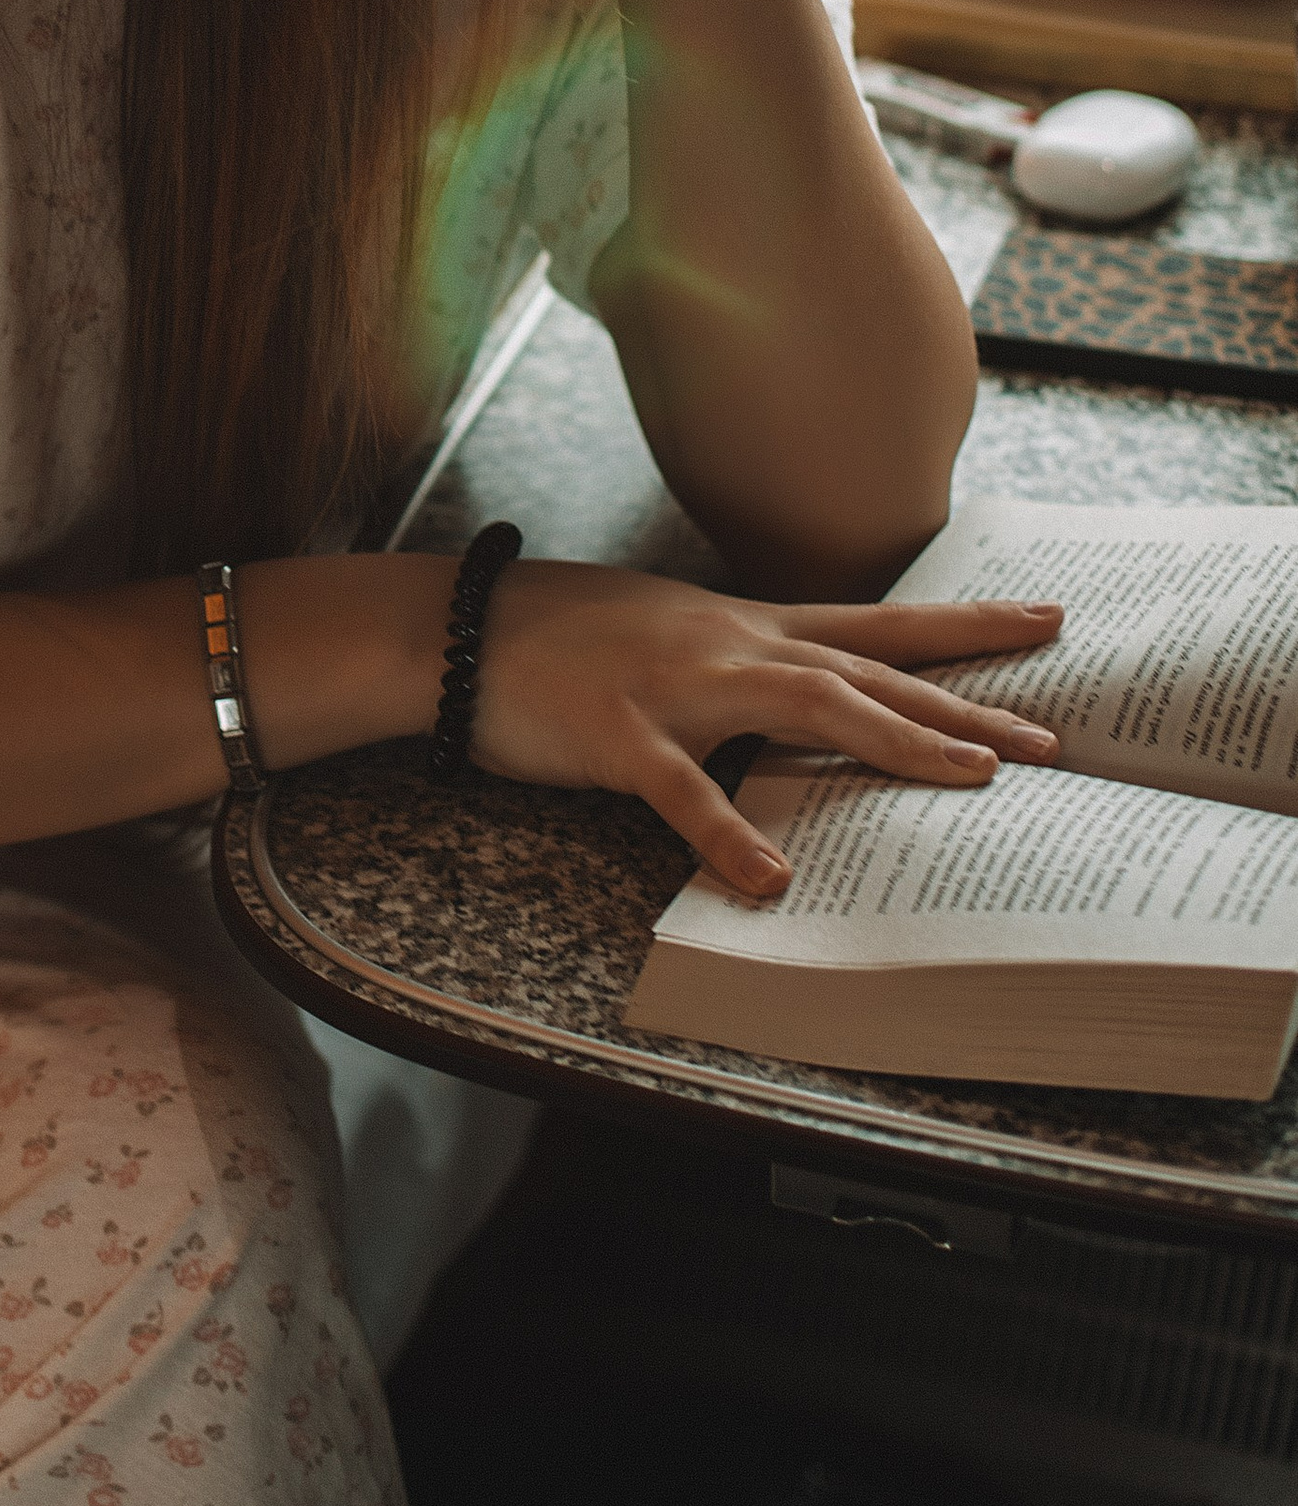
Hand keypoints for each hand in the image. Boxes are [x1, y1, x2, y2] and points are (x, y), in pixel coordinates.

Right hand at [471, 562, 1063, 899]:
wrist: (454, 628)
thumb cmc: (556, 635)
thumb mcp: (664, 632)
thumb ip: (734, 662)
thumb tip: (796, 695)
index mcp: (740, 625)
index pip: (872, 623)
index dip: (961, 624)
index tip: (1044, 623)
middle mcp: (727, 645)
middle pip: (868, 667)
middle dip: (965, 702)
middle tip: (1051, 741)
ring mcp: (675, 685)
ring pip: (807, 705)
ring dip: (895, 741)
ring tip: (970, 780)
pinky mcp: (618, 735)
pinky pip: (682, 792)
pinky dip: (728, 836)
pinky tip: (770, 882)